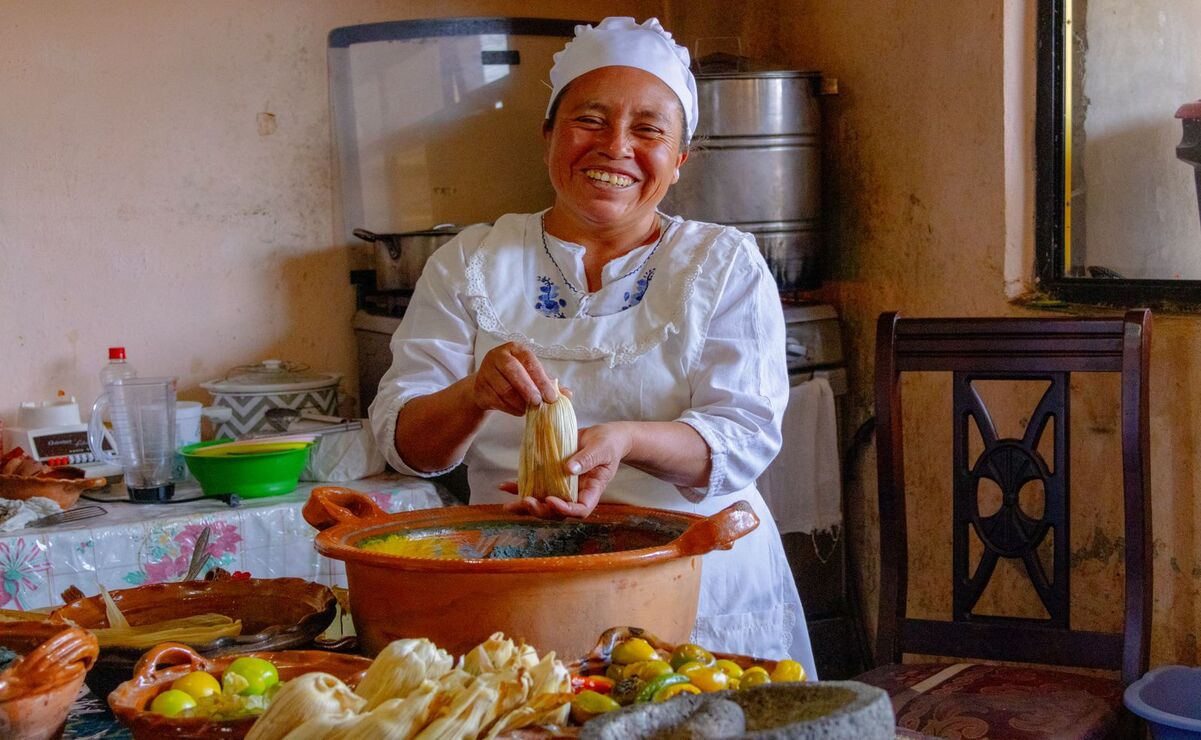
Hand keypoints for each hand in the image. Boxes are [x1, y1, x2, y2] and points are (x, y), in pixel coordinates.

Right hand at [469, 342, 559, 415]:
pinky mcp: (480, 387)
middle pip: (513, 371)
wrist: (487, 386)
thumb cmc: (515, 378)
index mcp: (515, 349)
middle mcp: (498, 356)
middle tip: (539, 403)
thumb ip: (549, 384)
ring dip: (519, 403)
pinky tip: (518, 411)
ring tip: (529, 410)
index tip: (551, 397)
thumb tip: (568, 394)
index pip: (530, 361)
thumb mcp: (533, 377)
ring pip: (504, 389)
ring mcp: (486, 370)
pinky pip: (497, 400)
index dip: (541, 379)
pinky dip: (510, 409)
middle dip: (528, 389)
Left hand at [502, 422, 631, 517]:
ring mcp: (562, 487)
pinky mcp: (551, 477)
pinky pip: (535, 486)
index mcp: (592, 491)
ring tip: (509, 505)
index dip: (565, 510)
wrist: (603, 436)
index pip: (580, 510)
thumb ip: (587, 459)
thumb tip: (568, 469)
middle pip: (557, 512)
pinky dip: (519, 487)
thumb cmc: (608, 443)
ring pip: (543, 503)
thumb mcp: (601, 449)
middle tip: (527, 501)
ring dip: (526, 506)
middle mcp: (576, 493)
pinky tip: (505, 486)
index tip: (552, 500)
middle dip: (540, 510)